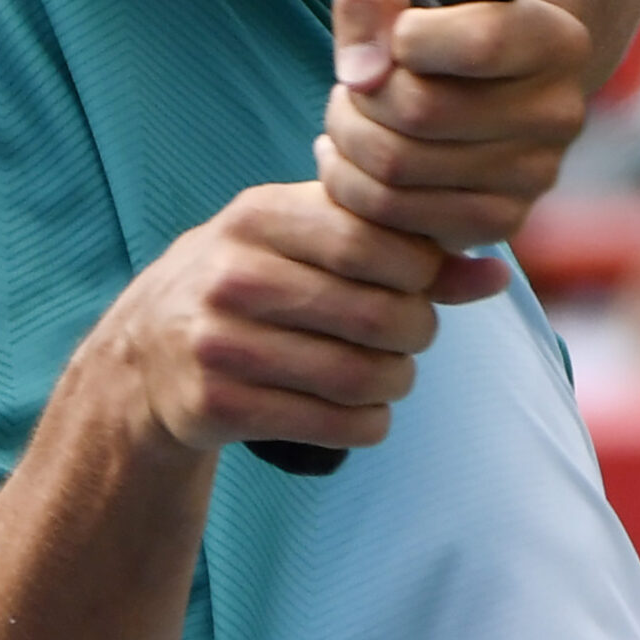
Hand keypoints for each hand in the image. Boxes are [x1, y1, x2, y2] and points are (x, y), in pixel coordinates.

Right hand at [95, 181, 480, 455]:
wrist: (143, 355)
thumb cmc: (251, 283)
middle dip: (417, 332)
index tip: (417, 282)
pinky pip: (335, 424)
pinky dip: (368, 422)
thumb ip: (397, 246)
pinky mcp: (216, 406)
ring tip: (388, 372)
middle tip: (410, 335)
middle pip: (379, 315)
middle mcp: (233, 275)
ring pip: (363, 376)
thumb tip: (496, 272)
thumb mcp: (304, 244)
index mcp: (258, 216)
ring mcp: (218, 344)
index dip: (420, 270)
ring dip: (397, 382)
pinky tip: (357, 408)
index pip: (374, 240)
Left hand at [315, 0, 590, 260]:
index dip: (410, 38)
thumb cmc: (434, 21)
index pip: (480, 43)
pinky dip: (352, 185)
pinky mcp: (499, 221)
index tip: (399, 35)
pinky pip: (396, 217)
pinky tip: (354, 155)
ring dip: (348, 137)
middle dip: (362, 94)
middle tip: (356, 84)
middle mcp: (558, 113)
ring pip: (398, 167)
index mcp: (555, 41)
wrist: (473, 82)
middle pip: (422, 111)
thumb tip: (362, 76)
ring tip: (351, 114)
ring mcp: (534, 176)